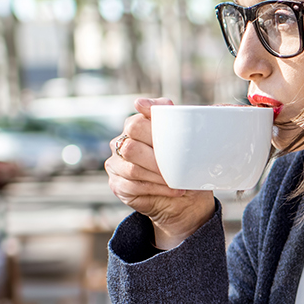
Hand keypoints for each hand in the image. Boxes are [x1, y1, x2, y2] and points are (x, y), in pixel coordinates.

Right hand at [105, 97, 214, 249]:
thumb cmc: (185, 167)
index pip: (136, 121)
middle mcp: (122, 142)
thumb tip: (180, 104)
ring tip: (178, 181)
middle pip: (131, 143)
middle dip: (156, 156)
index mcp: (136, 126)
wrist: (184, 199)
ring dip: (159, 176)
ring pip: (133, 168)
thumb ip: (180, 120)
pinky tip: (172, 190)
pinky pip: (133, 185)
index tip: (169, 126)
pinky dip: (157, 188)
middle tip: (177, 165)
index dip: (151, 123)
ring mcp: (116, 163)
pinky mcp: (117, 184)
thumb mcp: (186, 142)